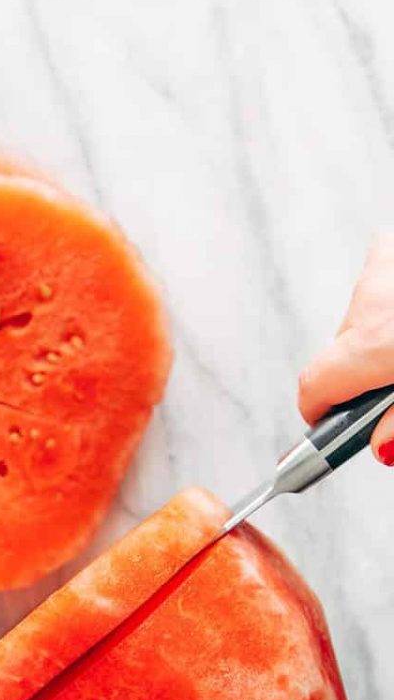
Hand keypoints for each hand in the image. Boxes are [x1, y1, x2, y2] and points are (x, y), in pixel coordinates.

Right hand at [296, 231, 393, 457]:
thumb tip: (380, 447)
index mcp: (372, 346)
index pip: (313, 388)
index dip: (319, 412)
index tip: (328, 424)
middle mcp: (370, 304)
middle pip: (340, 349)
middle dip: (358, 368)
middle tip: (386, 381)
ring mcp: (385, 269)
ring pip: (364, 310)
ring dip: (377, 327)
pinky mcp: (392, 252)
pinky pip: (383, 267)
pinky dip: (386, 286)